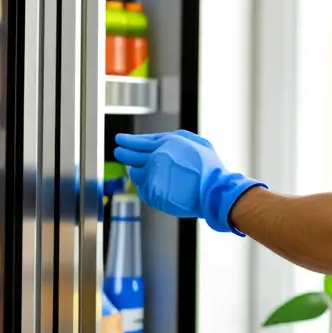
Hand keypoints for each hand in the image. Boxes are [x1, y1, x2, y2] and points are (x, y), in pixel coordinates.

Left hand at [113, 130, 265, 234]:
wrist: (212, 191)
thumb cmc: (208, 169)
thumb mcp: (196, 143)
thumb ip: (175, 141)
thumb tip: (160, 142)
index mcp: (167, 144)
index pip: (141, 141)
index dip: (129, 141)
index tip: (120, 140)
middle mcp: (155, 158)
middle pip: (130, 155)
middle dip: (123, 153)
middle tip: (119, 152)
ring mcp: (152, 176)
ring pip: (135, 173)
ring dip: (138, 172)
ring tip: (148, 173)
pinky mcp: (151, 192)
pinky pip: (143, 189)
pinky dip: (147, 187)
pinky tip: (158, 187)